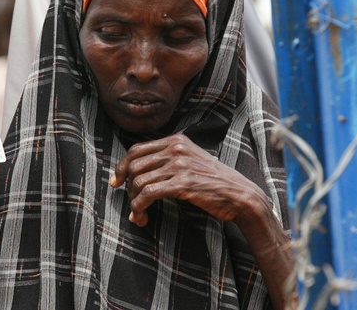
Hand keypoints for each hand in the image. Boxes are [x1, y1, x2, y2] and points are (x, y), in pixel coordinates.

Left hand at [109, 133, 270, 228]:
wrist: (240, 195)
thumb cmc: (214, 182)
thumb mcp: (190, 161)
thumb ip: (168, 159)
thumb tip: (135, 171)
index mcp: (176, 140)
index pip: (136, 149)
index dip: (121, 167)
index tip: (116, 182)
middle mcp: (176, 149)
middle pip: (134, 166)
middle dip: (128, 188)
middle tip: (133, 204)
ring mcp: (180, 164)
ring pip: (139, 181)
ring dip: (134, 202)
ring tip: (139, 215)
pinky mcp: (183, 183)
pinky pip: (148, 193)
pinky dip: (140, 207)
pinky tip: (142, 216)